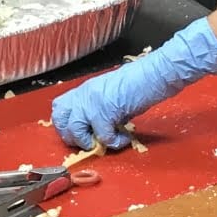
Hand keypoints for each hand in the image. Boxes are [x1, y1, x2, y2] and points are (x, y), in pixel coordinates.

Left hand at [51, 18, 216, 151]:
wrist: (157, 73)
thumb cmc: (142, 82)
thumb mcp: (113, 95)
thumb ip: (100, 109)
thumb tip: (96, 130)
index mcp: (86, 89)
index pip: (59, 108)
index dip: (67, 125)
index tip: (82, 133)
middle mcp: (85, 94)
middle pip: (62, 122)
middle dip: (75, 137)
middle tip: (93, 141)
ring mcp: (93, 101)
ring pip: (76, 130)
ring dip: (90, 142)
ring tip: (107, 141)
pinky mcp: (106, 110)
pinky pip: (102, 136)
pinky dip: (114, 142)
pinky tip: (125, 139)